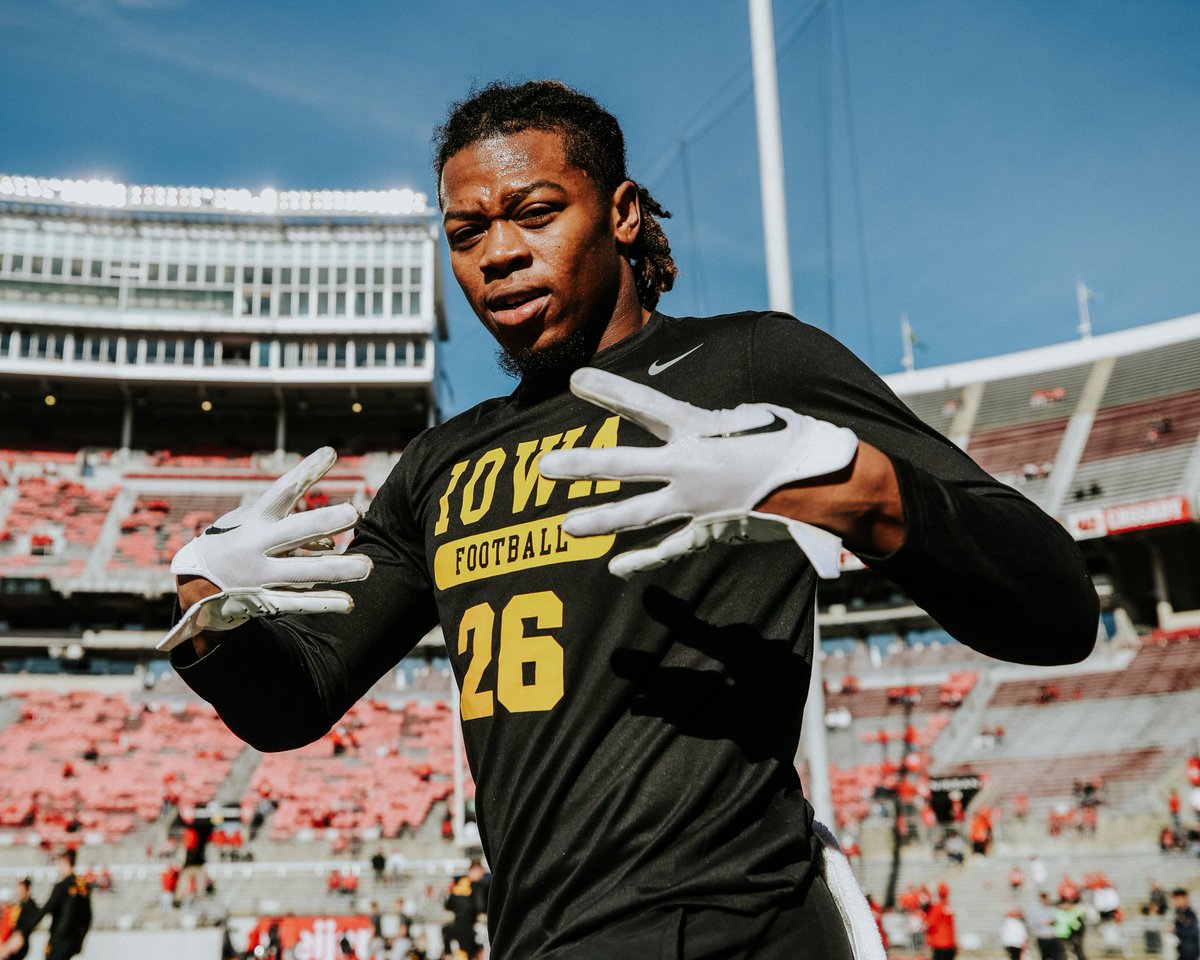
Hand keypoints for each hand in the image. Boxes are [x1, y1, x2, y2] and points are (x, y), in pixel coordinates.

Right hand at [158, 447, 371, 650]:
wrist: (193, 584)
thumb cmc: (232, 542)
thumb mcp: (249, 524)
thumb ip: (289, 526)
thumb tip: (328, 539)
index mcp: (254, 519)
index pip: (283, 490)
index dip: (307, 471)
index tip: (331, 453)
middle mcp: (255, 545)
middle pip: (295, 531)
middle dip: (325, 521)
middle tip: (355, 512)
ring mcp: (259, 575)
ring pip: (302, 572)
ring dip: (336, 569)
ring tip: (367, 566)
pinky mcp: (262, 601)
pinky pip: (297, 602)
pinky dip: (323, 603)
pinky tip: (348, 602)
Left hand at [538, 368, 857, 578]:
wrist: (824, 487)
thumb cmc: (791, 442)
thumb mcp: (751, 418)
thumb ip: (712, 424)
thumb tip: (692, 427)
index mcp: (700, 430)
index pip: (644, 406)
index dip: (609, 391)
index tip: (575, 379)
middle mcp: (689, 467)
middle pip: (625, 466)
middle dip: (583, 466)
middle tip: (545, 467)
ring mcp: (695, 504)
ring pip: (638, 515)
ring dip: (600, 520)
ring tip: (564, 528)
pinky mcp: (708, 532)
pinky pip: (669, 548)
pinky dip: (642, 559)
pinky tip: (614, 567)